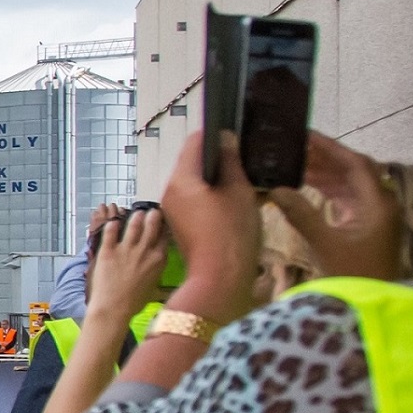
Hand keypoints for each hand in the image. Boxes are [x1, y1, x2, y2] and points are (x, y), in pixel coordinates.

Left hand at [88, 206, 168, 321]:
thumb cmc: (134, 303)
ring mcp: (126, 249)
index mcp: (158, 259)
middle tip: (151, 211)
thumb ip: (158, 275)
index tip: (164, 221)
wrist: (113, 309)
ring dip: (135, 216)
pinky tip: (113, 221)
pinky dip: (112, 224)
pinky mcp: (108, 250)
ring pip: (133, 225)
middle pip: (152, 225)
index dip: (164, 226)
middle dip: (152, 215)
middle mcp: (144, 250)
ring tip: (136, 212)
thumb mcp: (154, 288)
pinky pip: (110, 232)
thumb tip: (164, 277)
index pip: (165, 236)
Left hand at [161, 131, 261, 318]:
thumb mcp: (239, 191)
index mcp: (181, 180)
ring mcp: (173, 209)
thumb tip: (225, 139)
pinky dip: (211, 196)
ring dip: (215, 179)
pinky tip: (233, 202)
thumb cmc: (232, 232)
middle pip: (192, 163)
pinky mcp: (180, 223)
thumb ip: (231, 161)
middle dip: (216, 160)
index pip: (193, 143)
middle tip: (243, 161)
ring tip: (242, 182)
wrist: (220, 277)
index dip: (214, 135)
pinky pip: (194, 200)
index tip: (234, 135)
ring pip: (195, 183)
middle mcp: (170, 192)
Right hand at [269, 133, 398, 279]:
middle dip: (326, 158)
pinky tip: (307, 185)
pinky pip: (348, 198)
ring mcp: (375, 216)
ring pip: (351, 184)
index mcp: (378, 204)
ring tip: (295, 163)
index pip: (356, 164)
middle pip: (355, 170)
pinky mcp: (367, 226)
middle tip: (296, 147)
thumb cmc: (353, 274)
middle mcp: (381, 204)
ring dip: (326, 173)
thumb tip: (275, 189)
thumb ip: (301, 214)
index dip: (331, 148)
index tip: (305, 136)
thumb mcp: (324, 244)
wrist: (370, 305)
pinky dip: (328, 189)